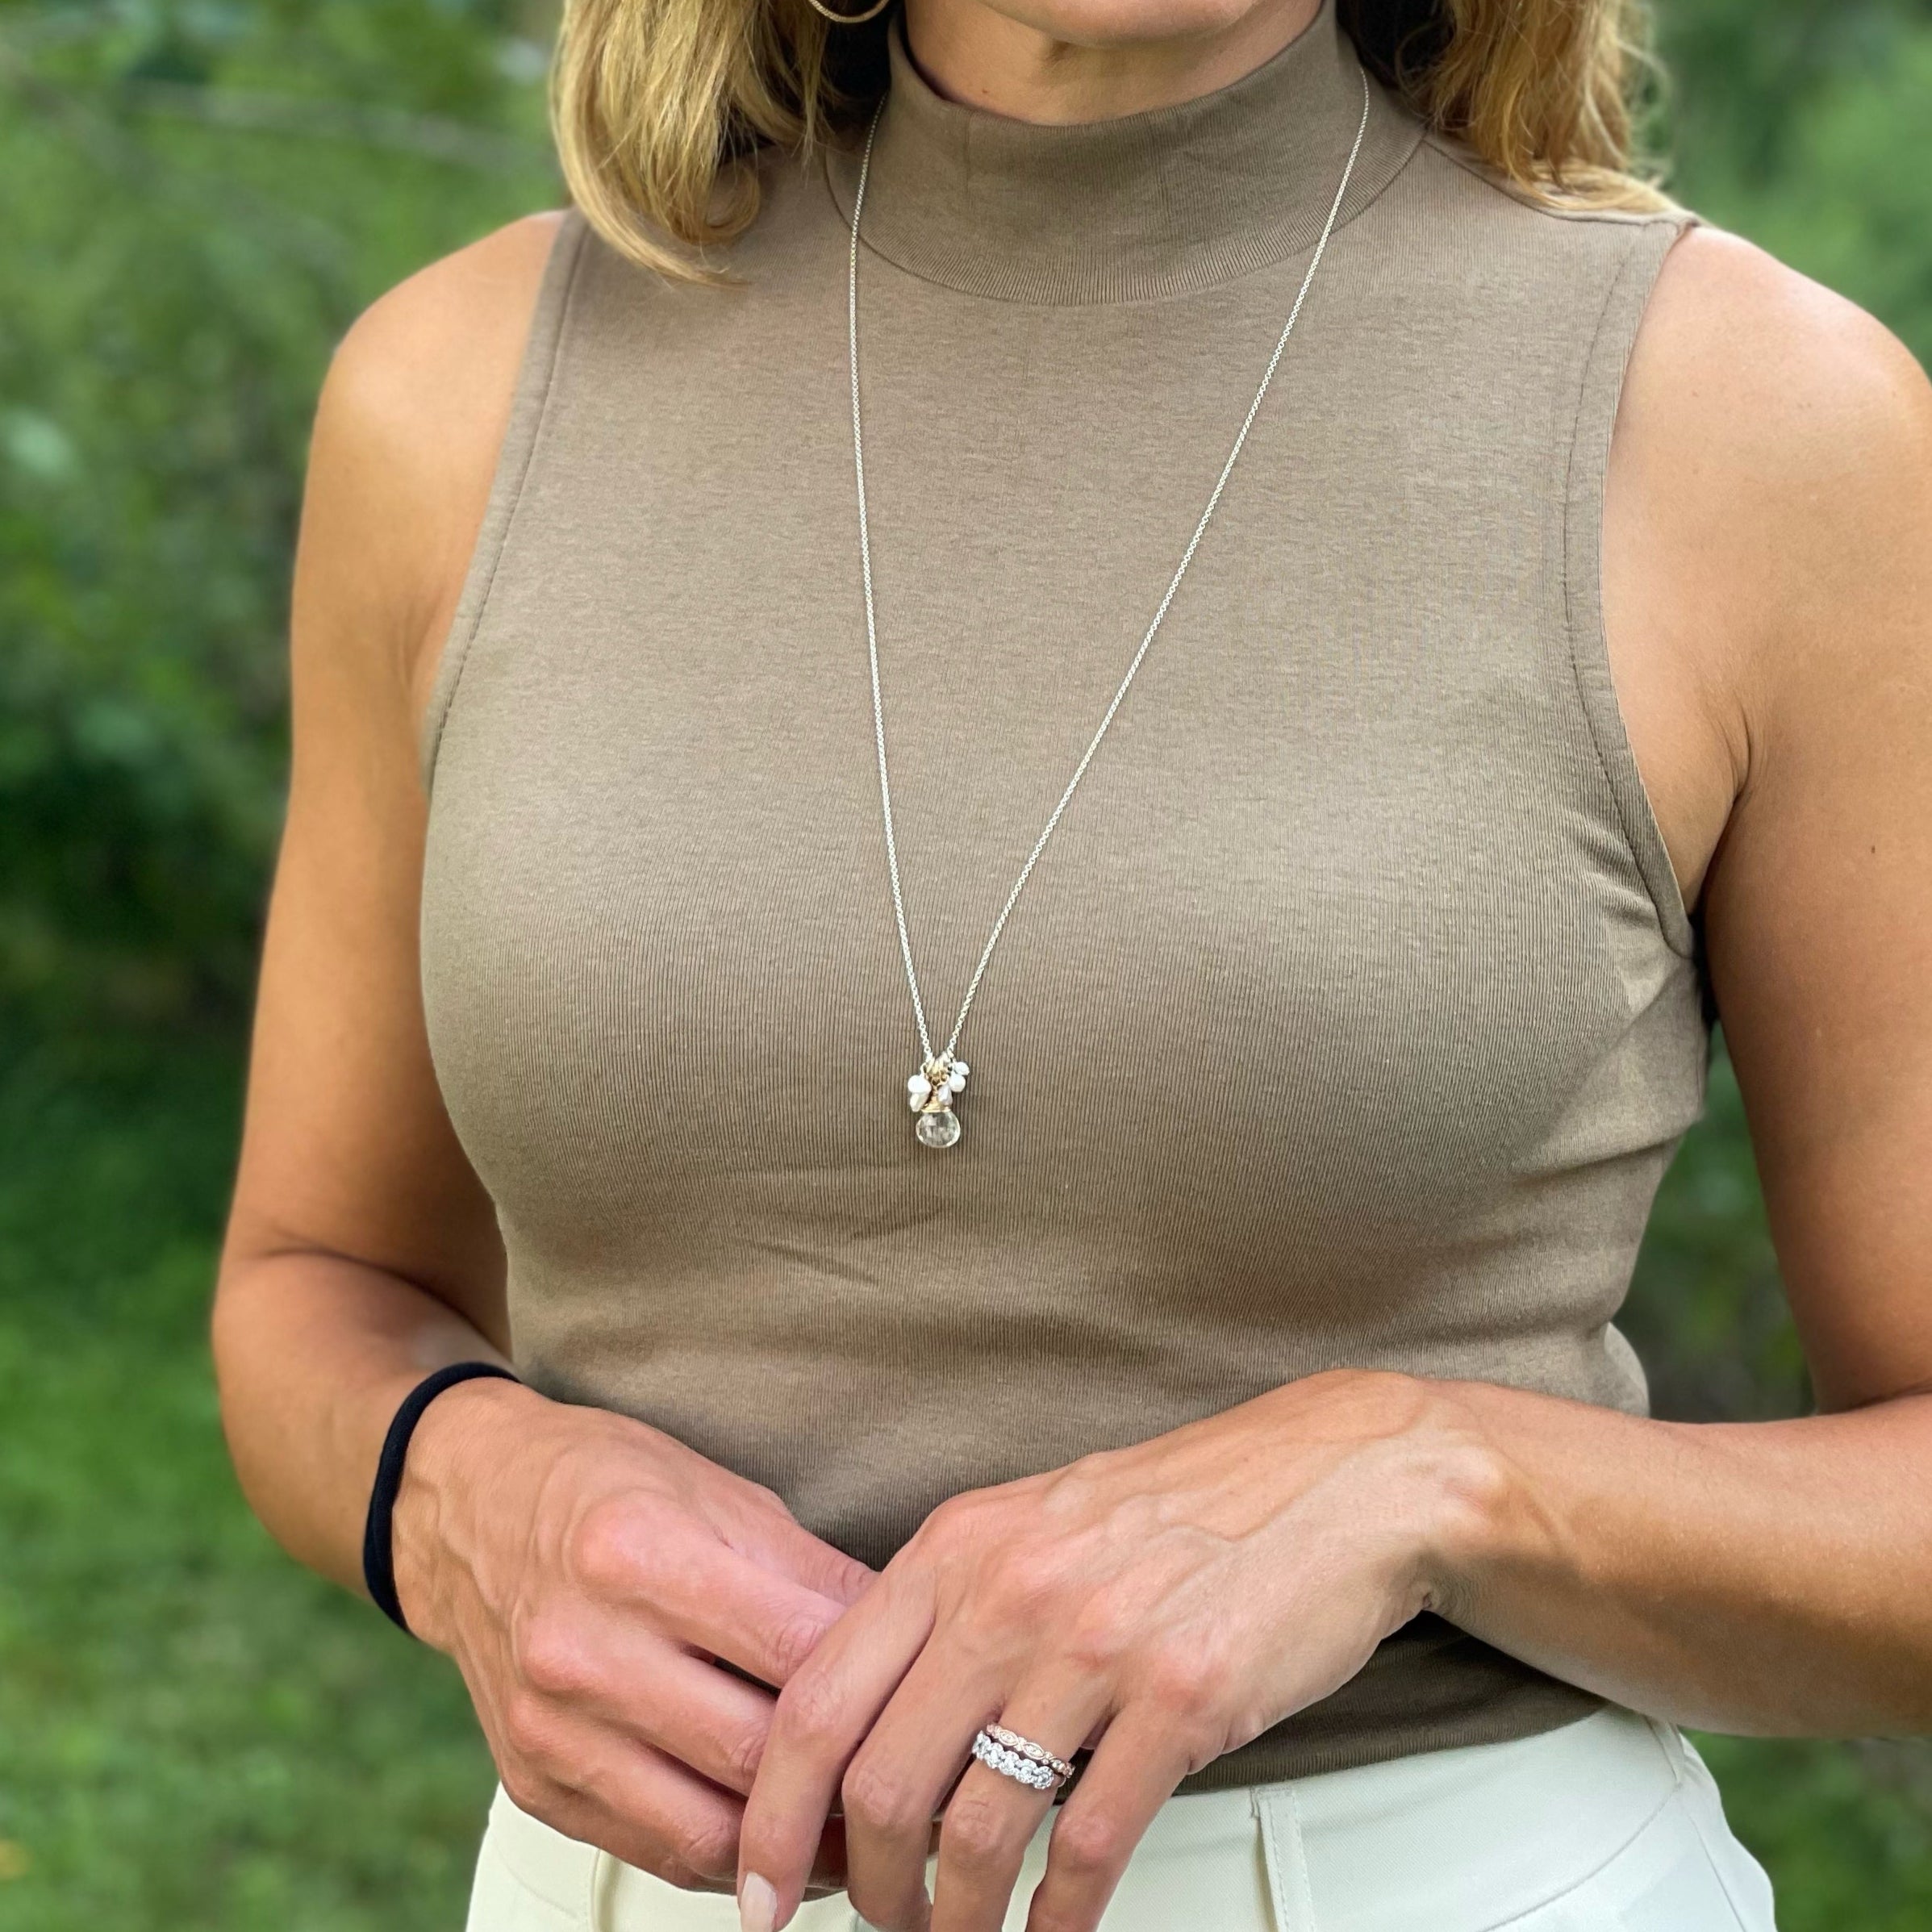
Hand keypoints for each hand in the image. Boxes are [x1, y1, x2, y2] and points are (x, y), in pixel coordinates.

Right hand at [391, 1378, 873, 1891]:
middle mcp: (582, 1648)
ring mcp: (551, 1728)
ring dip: (800, 1843)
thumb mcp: (719, 1494)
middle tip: (920, 1779)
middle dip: (851, 1777)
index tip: (936, 1702)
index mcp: (636, 1552)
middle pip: (755, 1752)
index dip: (881, 1685)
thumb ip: (811, 1575)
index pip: (793, 1649)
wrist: (469, 1510)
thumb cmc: (603, 1486)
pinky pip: (656, 1849)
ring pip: (710, 1829)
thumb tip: (911, 1644)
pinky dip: (733, 1856)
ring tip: (864, 1827)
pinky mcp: (536, 1784)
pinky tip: (784, 1837)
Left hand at [736, 1370, 1487, 1931]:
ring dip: (955, 1919)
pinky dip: (1057, 1918)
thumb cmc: (1183, 1506)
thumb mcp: (1033, 1521)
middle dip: (867, 1888)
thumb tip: (873, 1724)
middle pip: (879, 1784)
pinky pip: (1088, 1848)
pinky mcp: (1181, 1700)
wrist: (1332, 1479)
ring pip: (976, 1833)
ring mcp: (1094, 1646)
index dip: (771, 1813)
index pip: (817, 1698)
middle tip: (880, 1921)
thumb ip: (950, 1605)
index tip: (757, 1883)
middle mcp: (1009, 1591)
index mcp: (956, 1547)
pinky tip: (1052, 1929)